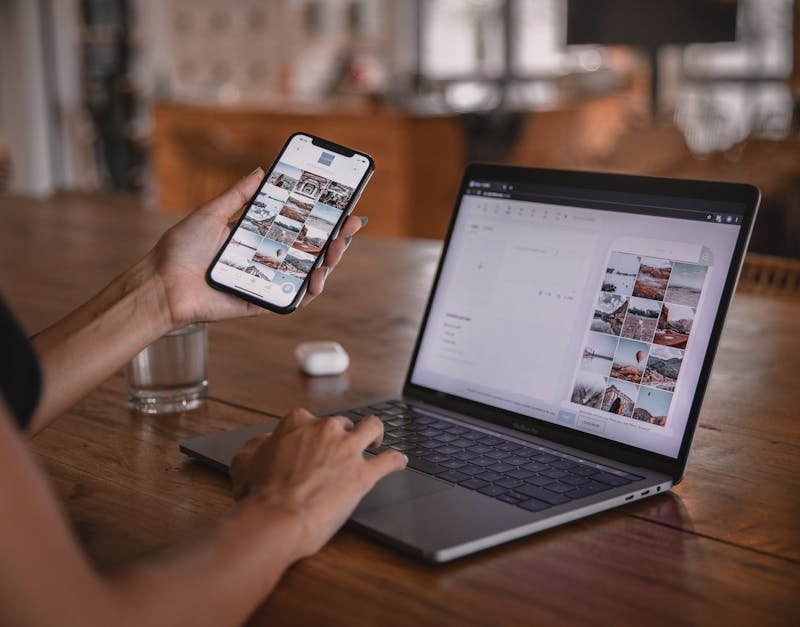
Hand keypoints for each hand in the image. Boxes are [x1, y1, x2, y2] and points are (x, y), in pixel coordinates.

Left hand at [152, 168, 365, 326]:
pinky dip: (309, 291)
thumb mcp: (212, 213)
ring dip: (329, 262)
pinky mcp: (262, 302)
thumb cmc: (181, 249)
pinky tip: (318, 278)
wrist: (162, 284)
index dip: (322, 218)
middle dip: (335, 238)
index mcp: (257, 237)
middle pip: (310, 249)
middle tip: (350, 225)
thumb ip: (239, 195)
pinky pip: (292, 299)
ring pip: (308, 274)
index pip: (298, 226)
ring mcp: (267, 281)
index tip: (342, 206)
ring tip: (337, 249)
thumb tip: (262, 171)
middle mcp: (266, 259)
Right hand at [230, 409, 405, 559]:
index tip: (312, 444)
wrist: (275, 519)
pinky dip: (396, 460)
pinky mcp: (364, 474)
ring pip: (372, 428)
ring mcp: (347, 450)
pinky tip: (399, 462)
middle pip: (342, 423)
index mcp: (297, 423)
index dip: (311, 434)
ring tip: (376, 442)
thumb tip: (263, 443)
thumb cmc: (258, 496)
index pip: (310, 420)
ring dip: (376, 433)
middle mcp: (325, 430)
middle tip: (340, 451)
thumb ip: (256, 447)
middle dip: (342, 435)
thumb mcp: (244, 463)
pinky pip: (389, 461)